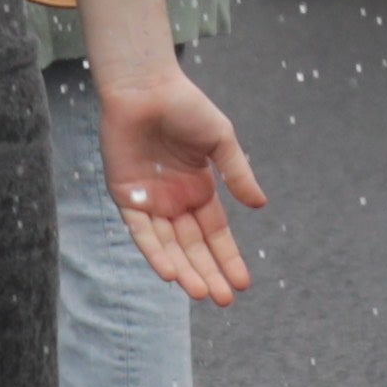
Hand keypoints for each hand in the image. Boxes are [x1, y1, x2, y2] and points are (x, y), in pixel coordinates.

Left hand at [95, 70, 264, 304]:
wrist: (144, 87)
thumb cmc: (184, 106)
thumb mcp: (221, 139)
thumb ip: (237, 172)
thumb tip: (260, 205)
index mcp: (198, 189)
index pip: (215, 234)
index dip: (228, 258)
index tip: (243, 284)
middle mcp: (174, 201)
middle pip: (193, 247)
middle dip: (209, 273)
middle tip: (224, 300)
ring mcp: (150, 201)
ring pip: (168, 246)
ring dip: (183, 270)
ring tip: (200, 292)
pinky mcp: (126, 196)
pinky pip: (141, 231)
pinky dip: (154, 252)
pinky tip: (169, 272)